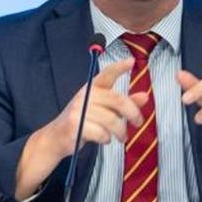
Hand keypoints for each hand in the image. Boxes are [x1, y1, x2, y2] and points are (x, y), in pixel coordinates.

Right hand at [15, 58, 146, 198]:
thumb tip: (144, 96)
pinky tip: (104, 139)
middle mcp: (85, 96)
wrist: (56, 138)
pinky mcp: (76, 125)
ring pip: (111, 120)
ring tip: (122, 136)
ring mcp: (79, 110)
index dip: (119, 67)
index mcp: (91, 89)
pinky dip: (107, 139)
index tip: (131, 62)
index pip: (106, 74)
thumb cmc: (82, 122)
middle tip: (138, 122)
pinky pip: (101, 133)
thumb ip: (123, 103)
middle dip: (132, 113)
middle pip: (117, 100)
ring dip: (120, 131)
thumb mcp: (103, 110)